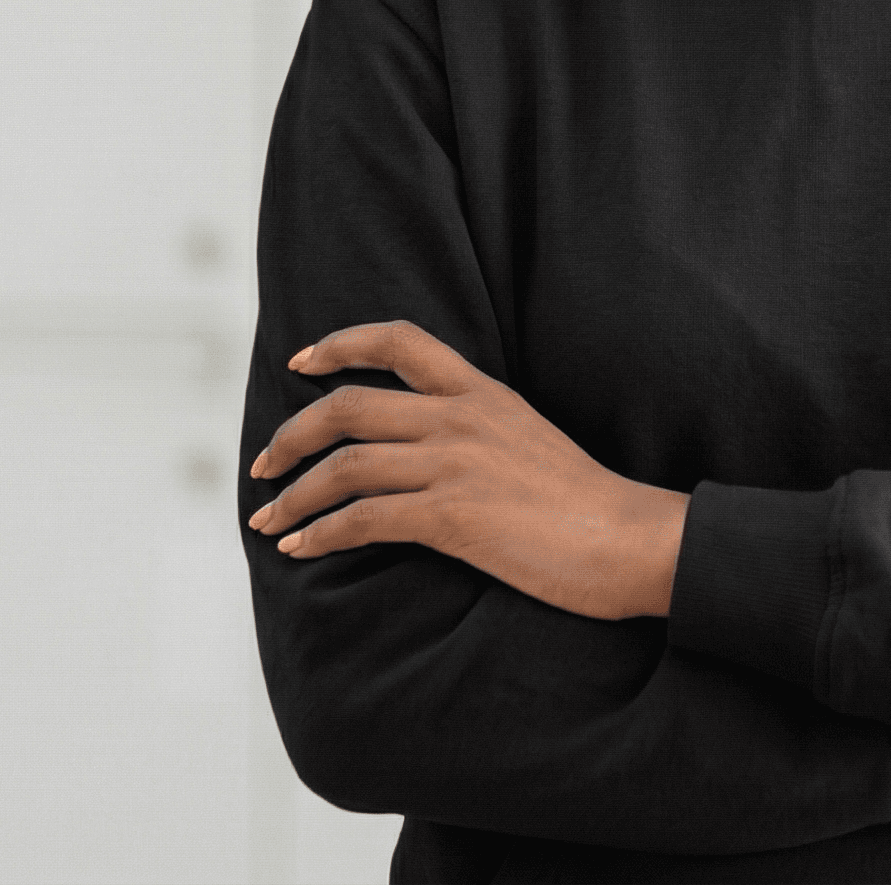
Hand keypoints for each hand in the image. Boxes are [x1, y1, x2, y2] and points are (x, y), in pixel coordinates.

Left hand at [247, 320, 688, 619]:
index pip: (401, 341)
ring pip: (346, 466)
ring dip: (294, 495)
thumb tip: (427, 449)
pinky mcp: (452, 516)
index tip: (302, 362)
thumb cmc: (584, 500)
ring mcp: (455, 465)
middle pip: (350, 406)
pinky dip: (322, 533)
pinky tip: (302, 548)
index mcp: (482, 391)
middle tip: (264, 462)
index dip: (341, 344)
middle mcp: (462, 418)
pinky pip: (364, 518)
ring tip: (269, 518)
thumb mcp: (527, 438)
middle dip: (293, 434)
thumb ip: (478, 430)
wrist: (626, 537)